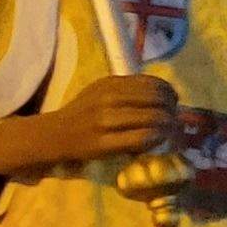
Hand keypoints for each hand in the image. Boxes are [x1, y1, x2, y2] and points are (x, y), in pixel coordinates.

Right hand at [0, 73, 180, 175]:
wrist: (53, 135)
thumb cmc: (82, 113)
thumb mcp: (101, 92)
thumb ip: (128, 90)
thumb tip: (166, 94)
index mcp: (109, 83)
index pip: (153, 83)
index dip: (169, 93)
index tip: (173, 101)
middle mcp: (108, 99)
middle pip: (158, 100)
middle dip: (172, 110)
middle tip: (174, 118)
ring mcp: (106, 121)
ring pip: (153, 119)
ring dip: (168, 125)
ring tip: (169, 130)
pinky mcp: (104, 143)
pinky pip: (142, 138)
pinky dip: (156, 138)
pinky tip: (157, 140)